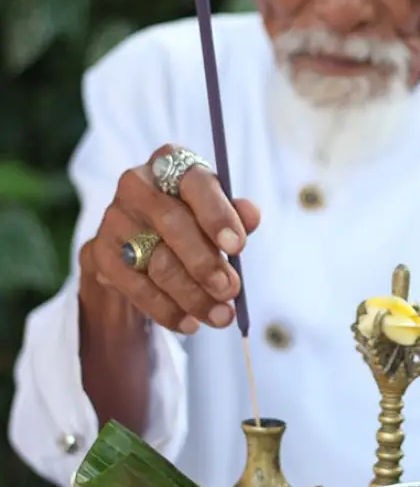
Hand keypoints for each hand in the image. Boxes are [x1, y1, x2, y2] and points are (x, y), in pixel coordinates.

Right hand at [79, 144, 260, 333]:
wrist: (138, 249)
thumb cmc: (190, 225)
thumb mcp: (216, 216)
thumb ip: (235, 216)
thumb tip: (251, 214)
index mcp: (172, 163)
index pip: (195, 182)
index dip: (217, 215)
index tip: (238, 247)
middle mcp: (137, 184)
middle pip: (173, 224)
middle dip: (206, 263)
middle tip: (231, 291)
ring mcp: (114, 218)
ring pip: (158, 262)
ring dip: (193, 295)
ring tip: (220, 316)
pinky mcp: (100, 253)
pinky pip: (137, 287)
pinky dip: (167, 310)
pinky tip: (189, 322)